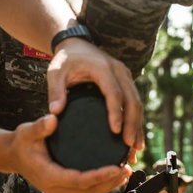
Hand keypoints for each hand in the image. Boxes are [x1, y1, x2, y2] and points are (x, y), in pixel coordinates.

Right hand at [7, 112, 131, 192]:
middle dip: (110, 183)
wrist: (12, 155)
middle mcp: (54, 188)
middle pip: (88, 191)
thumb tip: (52, 120)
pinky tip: (112, 177)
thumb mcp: (28, 131)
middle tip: (126, 169)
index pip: (79, 180)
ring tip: (124, 174)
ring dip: (108, 186)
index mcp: (48, 176)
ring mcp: (58, 191)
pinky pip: (85, 192)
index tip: (114, 168)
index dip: (99, 176)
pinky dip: (100, 186)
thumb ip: (40, 126)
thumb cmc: (21, 143)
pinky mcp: (63, 189)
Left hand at [47, 37, 143, 156]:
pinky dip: (136, 120)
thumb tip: (55, 112)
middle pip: (131, 99)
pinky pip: (135, 101)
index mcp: (102, 68)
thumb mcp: (55, 72)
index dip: (116, 112)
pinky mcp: (126, 80)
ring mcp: (125, 75)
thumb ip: (55, 91)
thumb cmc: (66, 60)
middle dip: (132, 123)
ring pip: (137, 101)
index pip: (113, 91)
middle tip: (129, 145)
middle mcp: (118, 70)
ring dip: (138, 125)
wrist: (77, 44)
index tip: (115, 131)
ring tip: (136, 148)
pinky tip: (135, 137)